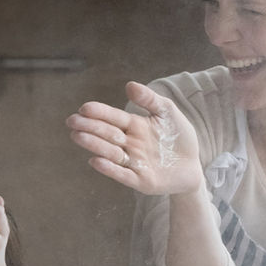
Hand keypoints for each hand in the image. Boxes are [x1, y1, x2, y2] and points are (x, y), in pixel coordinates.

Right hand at [66, 81, 203, 195]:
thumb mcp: (168, 113)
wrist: (193, 167)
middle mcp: (129, 144)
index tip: (84, 108)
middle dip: (90, 127)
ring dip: (94, 145)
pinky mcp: (140, 181)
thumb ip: (150, 99)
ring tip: (78, 136)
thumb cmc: (179, 138)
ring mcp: (133, 163)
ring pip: (110, 153)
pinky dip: (109, 168)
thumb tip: (129, 85)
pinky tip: (95, 160)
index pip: (113, 118)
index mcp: (134, 126)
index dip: (99, 113)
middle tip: (72, 121)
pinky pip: (122, 174)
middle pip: (107, 134)